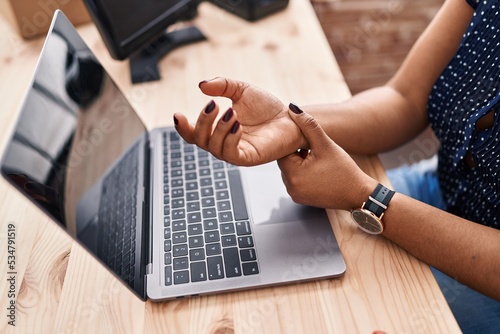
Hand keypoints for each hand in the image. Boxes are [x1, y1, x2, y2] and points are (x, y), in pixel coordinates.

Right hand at [174, 77, 304, 165]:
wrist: (290, 117)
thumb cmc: (267, 107)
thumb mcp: (241, 90)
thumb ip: (222, 85)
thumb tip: (202, 85)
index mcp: (218, 130)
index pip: (194, 134)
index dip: (183, 127)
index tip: (177, 114)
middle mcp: (224, 143)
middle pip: (199, 141)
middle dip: (202, 123)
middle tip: (213, 105)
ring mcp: (236, 152)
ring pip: (214, 147)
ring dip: (218, 128)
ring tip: (230, 112)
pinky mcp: (249, 158)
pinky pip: (231, 154)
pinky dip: (230, 138)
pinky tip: (236, 124)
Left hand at [277, 105, 377, 210]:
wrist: (357, 194)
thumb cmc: (344, 170)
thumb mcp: (325, 144)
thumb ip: (308, 125)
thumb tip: (292, 108)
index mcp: (293, 174)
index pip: (282, 151)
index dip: (294, 143)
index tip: (306, 141)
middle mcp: (290, 187)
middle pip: (286, 161)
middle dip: (298, 153)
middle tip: (314, 150)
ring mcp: (295, 194)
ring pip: (291, 170)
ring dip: (300, 162)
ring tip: (318, 160)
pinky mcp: (301, 198)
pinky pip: (297, 180)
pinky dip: (304, 173)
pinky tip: (319, 170)